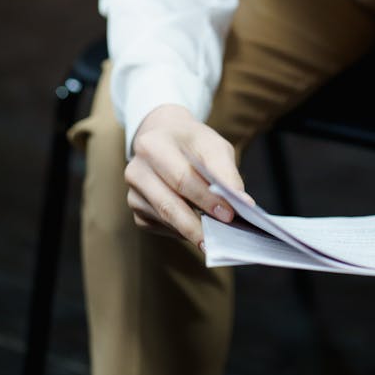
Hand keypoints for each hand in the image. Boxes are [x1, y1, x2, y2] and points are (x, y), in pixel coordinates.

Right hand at [124, 104, 251, 248]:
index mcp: (153, 144)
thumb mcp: (213, 144)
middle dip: (197, 223)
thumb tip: (242, 202)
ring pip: (163, 218)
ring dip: (190, 230)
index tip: (229, 214)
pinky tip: (196, 229)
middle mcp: (136, 169)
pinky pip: (158, 226)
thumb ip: (226, 171)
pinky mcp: (135, 208)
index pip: (182, 177)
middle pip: (168, 204)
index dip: (206, 198)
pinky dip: (179, 231)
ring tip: (214, 238)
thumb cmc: (192, 142)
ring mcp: (132, 191)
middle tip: (220, 237)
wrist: (166, 135)